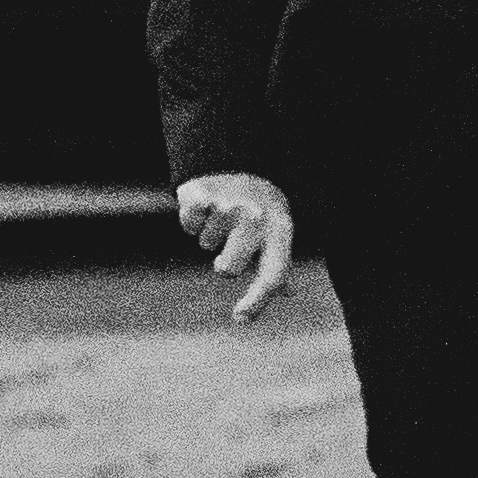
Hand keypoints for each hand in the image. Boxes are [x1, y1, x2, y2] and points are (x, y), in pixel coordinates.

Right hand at [176, 171, 296, 321]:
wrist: (242, 161)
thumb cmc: (261, 210)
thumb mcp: (277, 233)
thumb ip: (278, 265)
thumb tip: (288, 292)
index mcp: (280, 231)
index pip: (273, 275)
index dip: (258, 300)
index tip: (241, 317)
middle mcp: (257, 218)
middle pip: (228, 268)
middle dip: (225, 260)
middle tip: (233, 237)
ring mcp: (229, 205)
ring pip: (206, 244)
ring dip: (209, 233)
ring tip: (222, 214)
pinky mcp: (203, 194)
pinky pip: (189, 225)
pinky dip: (191, 219)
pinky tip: (205, 206)